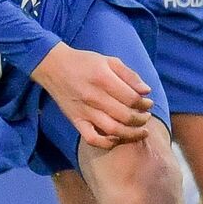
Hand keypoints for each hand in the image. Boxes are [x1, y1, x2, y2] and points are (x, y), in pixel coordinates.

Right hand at [30, 42, 152, 150]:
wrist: (53, 67)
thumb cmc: (84, 62)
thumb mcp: (109, 60)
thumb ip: (129, 75)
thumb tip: (146, 91)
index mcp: (103, 79)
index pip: (131, 98)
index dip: (144, 104)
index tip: (148, 103)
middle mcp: (94, 96)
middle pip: (125, 115)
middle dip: (141, 119)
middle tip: (146, 117)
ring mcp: (84, 111)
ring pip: (112, 130)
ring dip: (131, 134)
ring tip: (140, 131)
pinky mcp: (76, 120)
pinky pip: (92, 138)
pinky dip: (106, 143)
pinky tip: (117, 139)